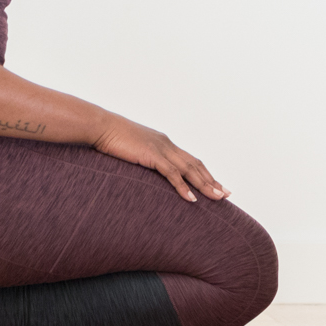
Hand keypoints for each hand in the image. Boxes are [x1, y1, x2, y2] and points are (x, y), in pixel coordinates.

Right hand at [91, 116, 229, 202]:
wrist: (100, 126)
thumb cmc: (110, 137)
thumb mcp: (130, 149)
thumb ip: (140, 157)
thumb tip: (142, 166)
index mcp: (163, 143)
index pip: (190, 160)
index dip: (204, 173)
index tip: (215, 184)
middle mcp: (167, 144)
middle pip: (196, 164)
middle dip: (212, 180)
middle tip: (226, 194)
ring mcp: (161, 149)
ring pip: (189, 169)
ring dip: (204, 185)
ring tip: (217, 198)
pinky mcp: (152, 155)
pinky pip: (173, 174)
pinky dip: (183, 187)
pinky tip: (192, 199)